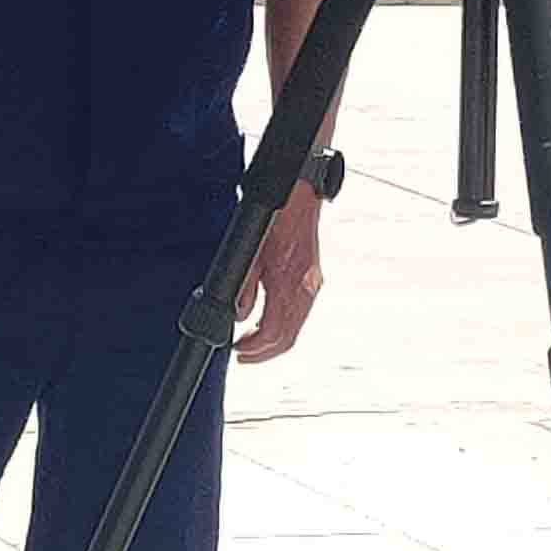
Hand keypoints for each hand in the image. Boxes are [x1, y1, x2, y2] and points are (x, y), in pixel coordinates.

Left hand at [237, 184, 325, 363]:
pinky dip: (282, 325)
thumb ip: (244, 287)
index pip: (275, 332)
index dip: (255, 348)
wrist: (300, 197)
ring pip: (294, 328)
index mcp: (289, 283)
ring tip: (249, 340)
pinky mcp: (312, 280)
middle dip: (262, 351)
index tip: (238, 351)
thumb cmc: (276, 218)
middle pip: (287, 338)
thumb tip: (238, 315)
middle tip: (241, 354)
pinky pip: (298, 314)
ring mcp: (312, 285)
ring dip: (272, 341)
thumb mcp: (251, 253)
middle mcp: (305, 289)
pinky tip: (266, 322)